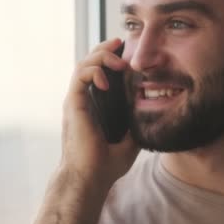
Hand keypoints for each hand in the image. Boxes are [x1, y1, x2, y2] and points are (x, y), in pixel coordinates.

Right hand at [60, 38, 139, 188]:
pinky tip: (107, 81)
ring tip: (119, 62)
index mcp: (93, 106)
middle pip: (89, 62)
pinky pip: (80, 76)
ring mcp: (76, 101)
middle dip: (105, 49)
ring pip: (83, 64)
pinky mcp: (73, 104)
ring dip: (101, 56)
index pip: (99, 72)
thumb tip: (149, 112)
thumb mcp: (130, 140)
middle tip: (121, 44)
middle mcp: (82, 100)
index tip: (126, 52)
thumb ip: (135, 124)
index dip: (110, 58)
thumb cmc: (105, 164)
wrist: (91, 178)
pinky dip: (94, 71)